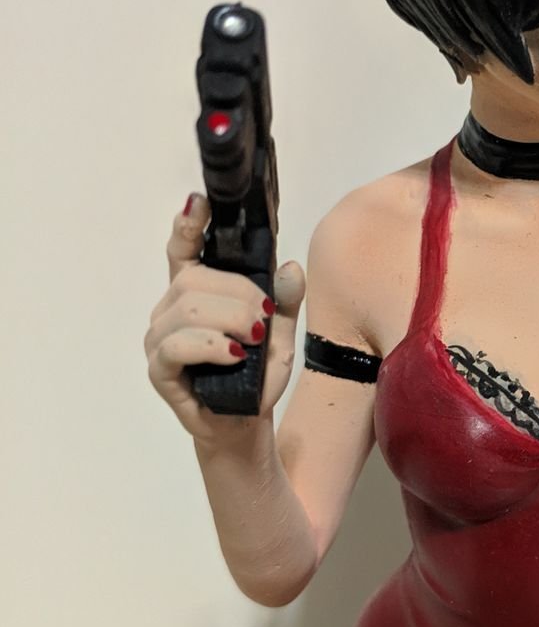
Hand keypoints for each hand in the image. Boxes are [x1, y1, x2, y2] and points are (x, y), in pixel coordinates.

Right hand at [145, 192, 305, 447]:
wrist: (245, 424)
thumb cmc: (255, 376)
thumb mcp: (280, 333)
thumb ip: (283, 300)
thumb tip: (290, 267)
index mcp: (197, 292)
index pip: (184, 250)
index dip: (188, 225)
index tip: (198, 202)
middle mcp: (171, 310)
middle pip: (194, 279)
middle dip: (237, 293)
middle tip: (262, 317)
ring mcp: (160, 339)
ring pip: (188, 307)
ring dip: (229, 320)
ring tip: (252, 341)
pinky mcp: (160, 369)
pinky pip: (178, 344)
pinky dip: (211, 345)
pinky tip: (234, 354)